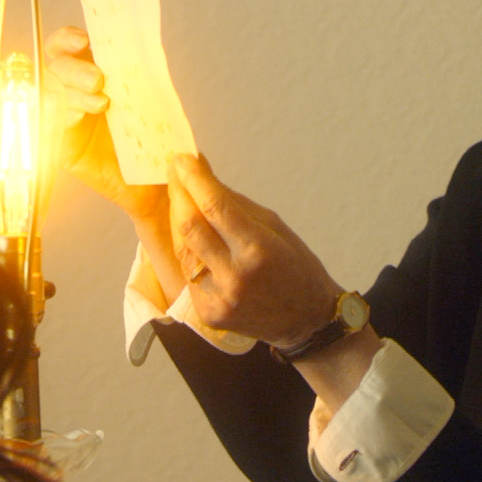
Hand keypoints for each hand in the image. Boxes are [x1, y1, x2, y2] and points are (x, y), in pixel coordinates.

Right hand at [43, 27, 166, 226]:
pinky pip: (46, 127)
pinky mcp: (59, 145)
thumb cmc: (150, 135)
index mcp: (87, 72)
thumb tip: (136, 46)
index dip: (66, 39)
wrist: (155, 179)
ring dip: (72, 95)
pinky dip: (60, 119)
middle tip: (98, 81)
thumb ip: (133, 74)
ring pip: (49, 95)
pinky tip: (77, 119)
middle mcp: (70, 91)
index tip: (83, 40)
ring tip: (101, 104)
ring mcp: (62, 118)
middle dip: (74, 71)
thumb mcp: (145, 98)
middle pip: (53, 69)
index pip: (64, 48)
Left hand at [167, 154, 341, 347]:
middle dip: (178, 194)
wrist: (306, 321)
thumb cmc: (295, 268)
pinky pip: (189, 273)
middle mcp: (235, 277)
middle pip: (189, 226)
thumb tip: (203, 173)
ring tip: (183, 201)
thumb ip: (235, 203)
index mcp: (258, 251)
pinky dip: (189, 251)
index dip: (193, 178)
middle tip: (176, 173)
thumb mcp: (274, 227)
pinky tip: (194, 237)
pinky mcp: (208, 313)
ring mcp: (219, 299)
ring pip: (182, 249)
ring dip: (179, 221)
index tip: (182, 160)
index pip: (214, 206)